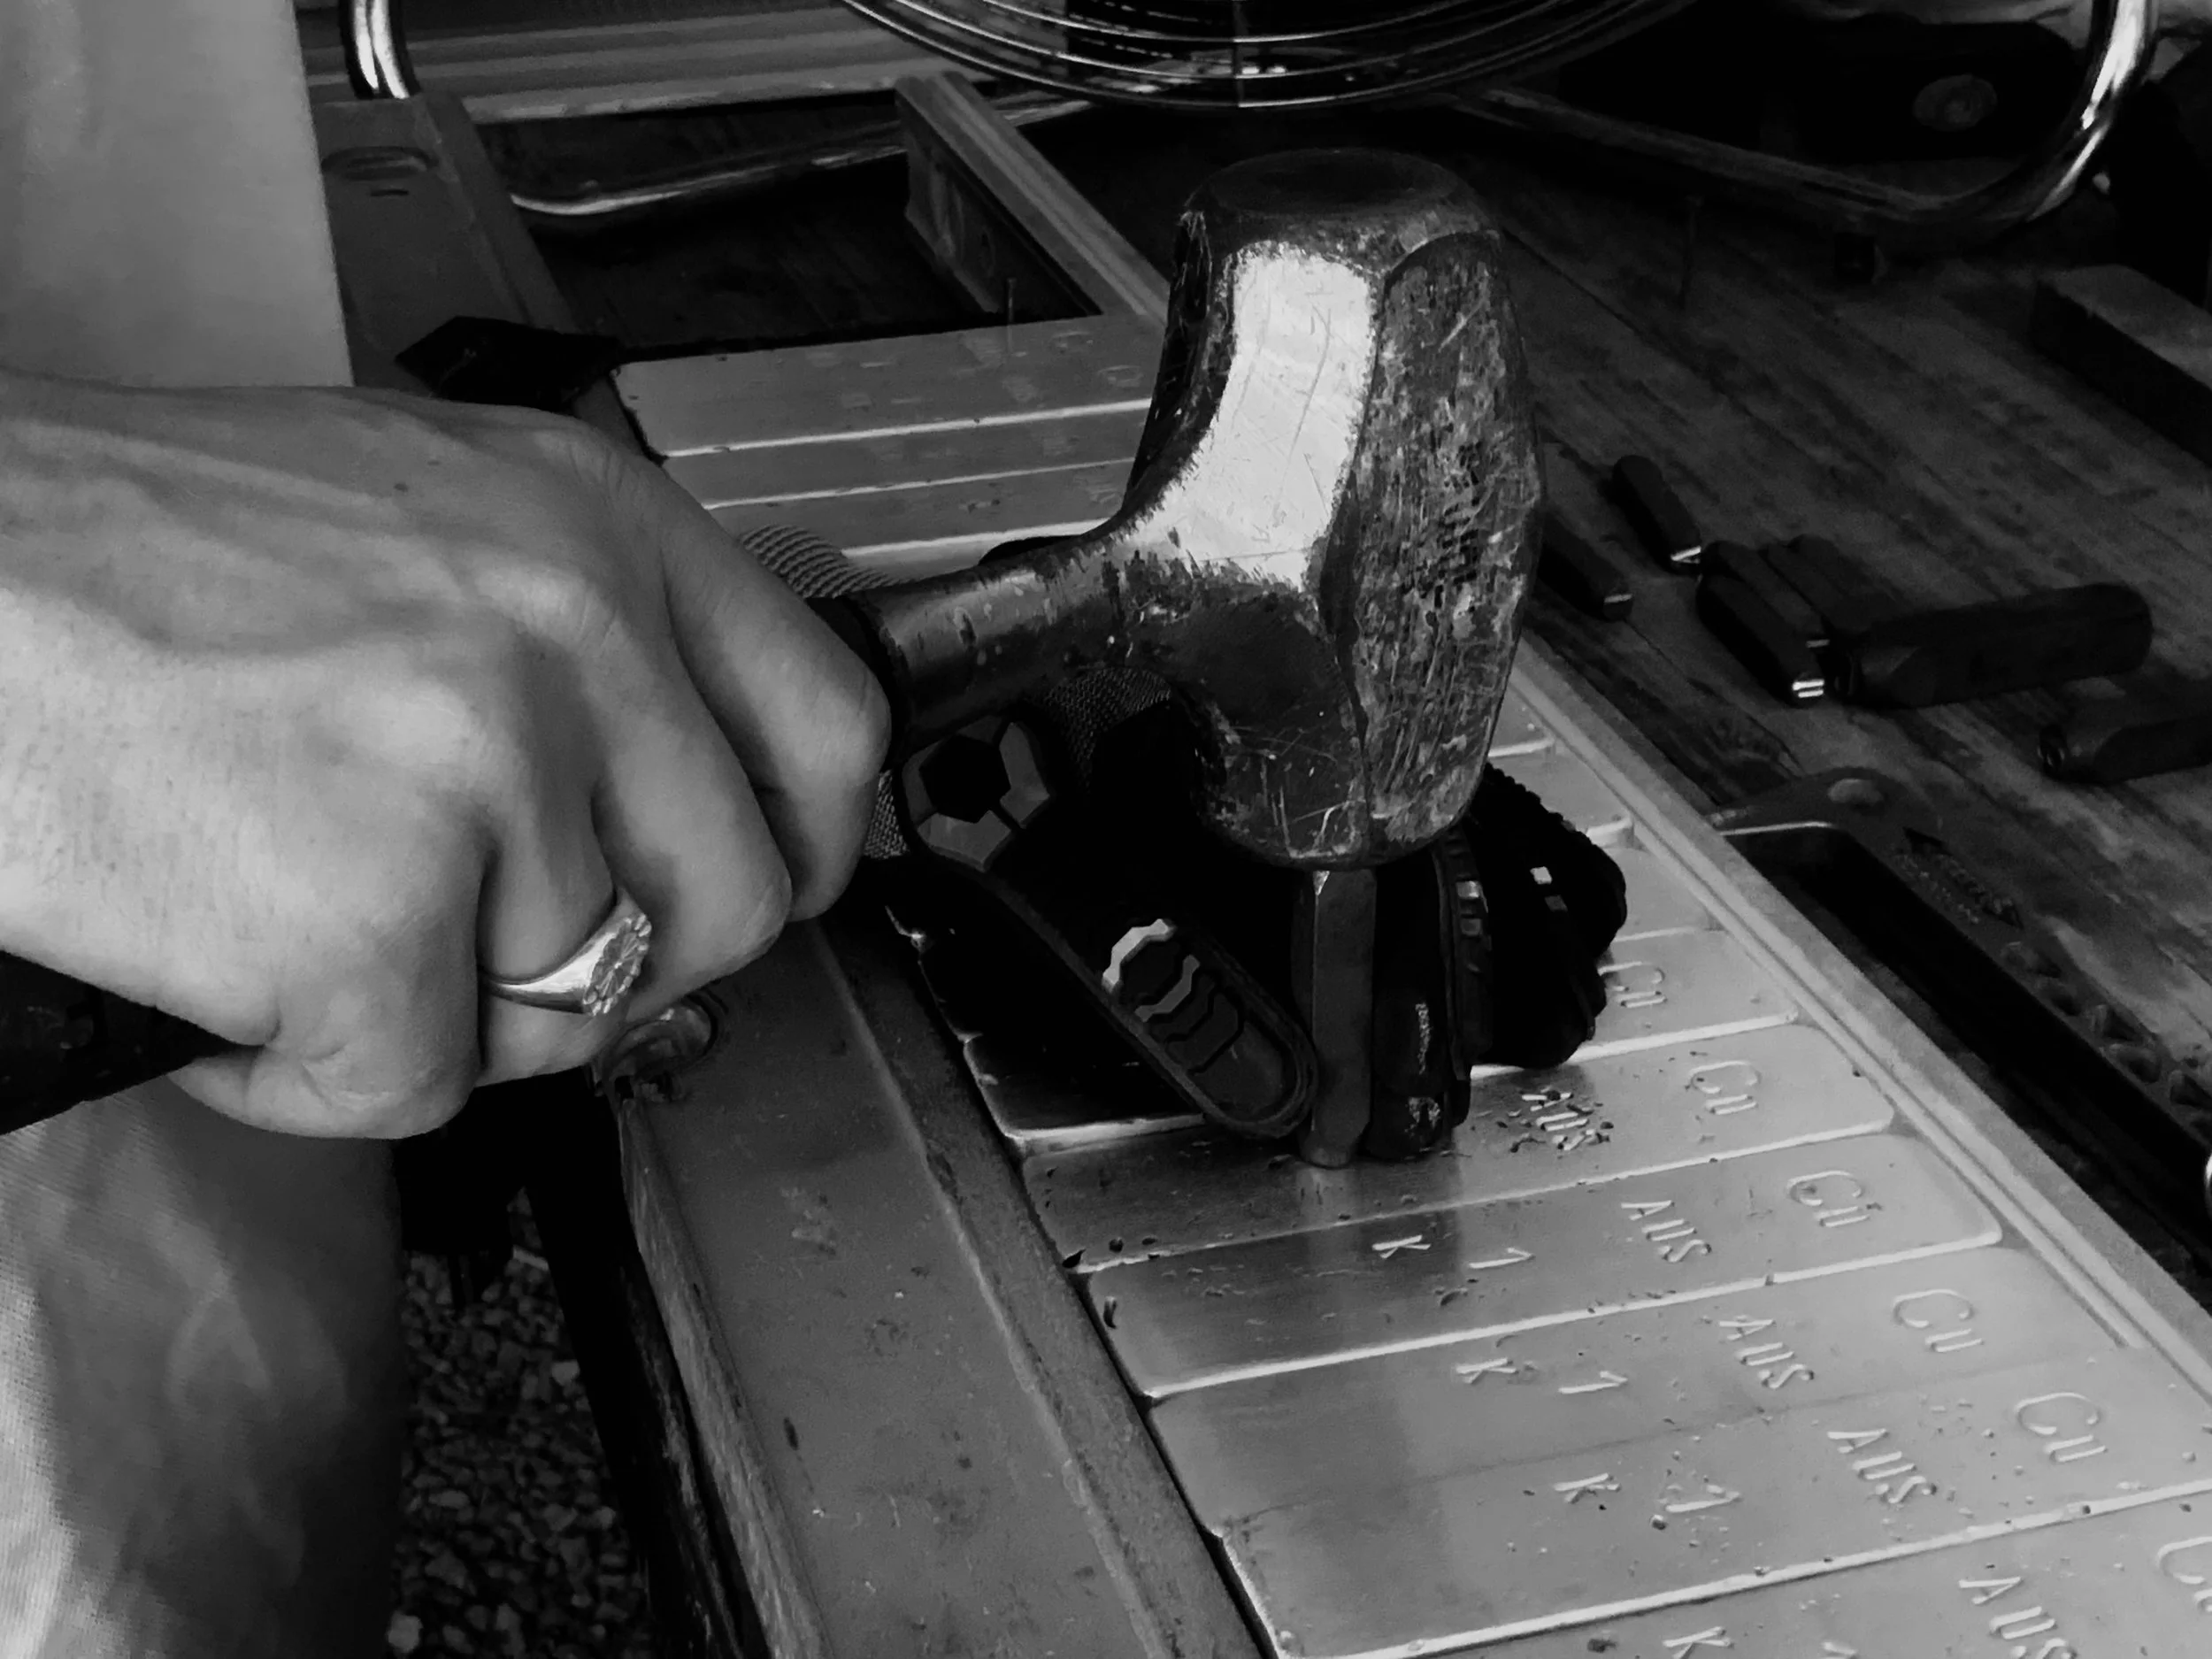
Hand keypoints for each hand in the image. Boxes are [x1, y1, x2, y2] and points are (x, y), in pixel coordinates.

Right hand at [0, 369, 887, 1137]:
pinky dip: (303, 1069)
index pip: (830, 729)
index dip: (802, 843)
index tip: (756, 887)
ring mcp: (491, 772)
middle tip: (470, 945)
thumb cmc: (118, 553)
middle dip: (612, 964)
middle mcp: (580, 633)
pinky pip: (413, 1084)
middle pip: (731, 905)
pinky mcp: (377, 914)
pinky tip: (214, 971)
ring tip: (290, 913)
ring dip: (438, 1011)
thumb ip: (574, 642)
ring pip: (568, 1010)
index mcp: (605, 524)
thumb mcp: (418, 520)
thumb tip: (666, 794)